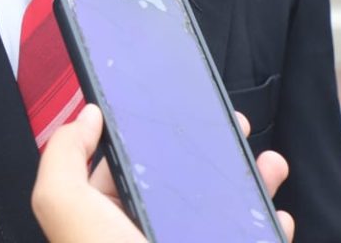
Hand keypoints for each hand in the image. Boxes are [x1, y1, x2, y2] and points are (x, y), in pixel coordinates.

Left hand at [31, 106, 293, 242]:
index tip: (170, 109)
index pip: (121, 170)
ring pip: (224, 212)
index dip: (143, 136)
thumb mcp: (66, 210)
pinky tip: (278, 214)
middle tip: (233, 126)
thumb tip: (85, 117)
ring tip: (270, 162)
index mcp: (107, 226)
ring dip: (250, 180)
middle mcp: (147, 240)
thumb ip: (62, 158)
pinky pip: (255, 239)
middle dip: (207, 153)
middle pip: (180, 185)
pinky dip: (271, 226)